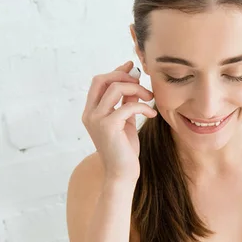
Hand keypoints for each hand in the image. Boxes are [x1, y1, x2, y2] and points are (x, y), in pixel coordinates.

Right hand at [82, 61, 156, 181]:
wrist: (122, 173)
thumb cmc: (124, 149)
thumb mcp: (125, 121)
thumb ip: (126, 102)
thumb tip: (133, 82)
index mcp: (91, 112)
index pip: (99, 82)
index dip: (116, 72)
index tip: (132, 68)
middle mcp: (90, 114)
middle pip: (102, 80)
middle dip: (124, 76)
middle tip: (142, 85)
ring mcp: (97, 120)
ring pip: (116, 88)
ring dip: (137, 90)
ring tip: (150, 98)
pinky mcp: (108, 126)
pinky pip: (128, 106)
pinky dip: (143, 107)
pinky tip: (151, 114)